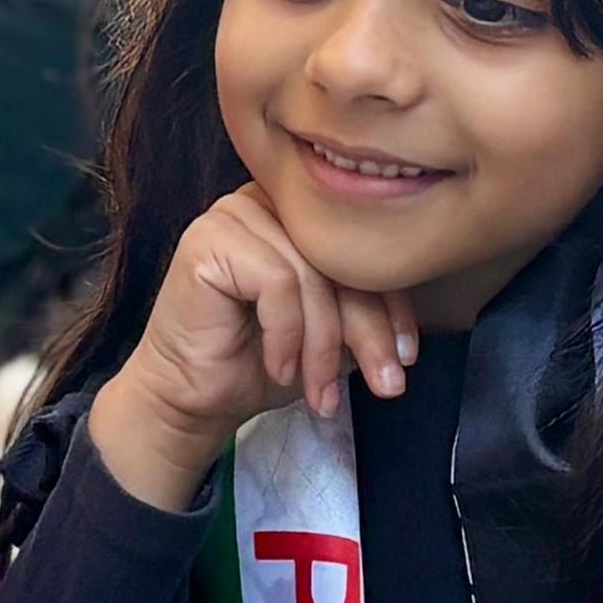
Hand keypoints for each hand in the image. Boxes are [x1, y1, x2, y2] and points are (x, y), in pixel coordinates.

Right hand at [85, 184, 417, 510]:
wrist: (191, 399)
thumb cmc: (257, 364)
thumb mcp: (330, 335)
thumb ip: (365, 312)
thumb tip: (411, 336)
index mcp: (300, 215)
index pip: (364, 248)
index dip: (393, 304)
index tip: (406, 357)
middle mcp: (268, 203)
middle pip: (343, 260)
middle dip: (369, 331)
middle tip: (386, 384)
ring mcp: (235, 215)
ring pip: (314, 276)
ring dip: (324, 346)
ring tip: (321, 392)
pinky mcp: (209, 239)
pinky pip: (277, 282)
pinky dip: (286, 335)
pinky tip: (278, 367)